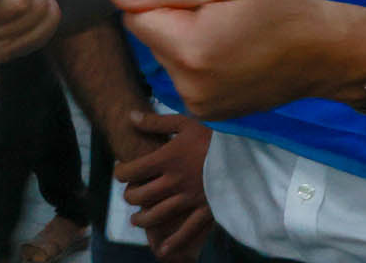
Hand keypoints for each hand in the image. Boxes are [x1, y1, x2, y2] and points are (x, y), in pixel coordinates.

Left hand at [112, 0, 365, 119]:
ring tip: (229, 34)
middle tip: (221, 13)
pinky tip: (231, 55)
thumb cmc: (279, 7)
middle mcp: (187, 87)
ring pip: (167, 59)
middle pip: (151, 39)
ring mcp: (198, 107)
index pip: (136, 17)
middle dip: (174, 20)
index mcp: (189, 50)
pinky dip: (198, 63)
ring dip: (186, 42)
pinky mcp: (208, 115)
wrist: (323, 52)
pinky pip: (184, 78)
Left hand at [114, 110, 212, 261]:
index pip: (133, 170)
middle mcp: (174, 181)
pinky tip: (163, 250)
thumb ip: (156, 122)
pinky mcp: (205, 209)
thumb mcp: (185, 122)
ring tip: (136, 220)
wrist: (245, 149)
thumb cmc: (214, 132)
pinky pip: (186, 229)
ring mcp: (189, 197)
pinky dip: (173, 242)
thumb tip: (130, 117)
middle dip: (130, 196)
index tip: (121, 171)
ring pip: (157, 214)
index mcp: (167, 158)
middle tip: (129, 194)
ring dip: (142, 219)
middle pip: (141, 195)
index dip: (121, 172)